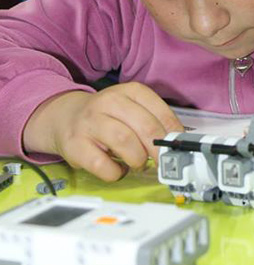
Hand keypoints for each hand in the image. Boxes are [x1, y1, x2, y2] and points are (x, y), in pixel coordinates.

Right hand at [23, 83, 183, 180]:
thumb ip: (154, 122)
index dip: (173, 135)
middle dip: (158, 150)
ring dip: (138, 160)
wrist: (65, 116)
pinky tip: (116, 168)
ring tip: (137, 163)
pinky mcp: (75, 145)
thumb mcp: (131, 109)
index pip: (161, 112)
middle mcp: (109, 102)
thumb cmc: (106, 117)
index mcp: (129, 91)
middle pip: (146, 127)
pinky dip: (115, 173)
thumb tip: (177, 144)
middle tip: (160, 161)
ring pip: (125, 142)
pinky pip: (103, 165)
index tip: (176, 148)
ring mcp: (90, 122)